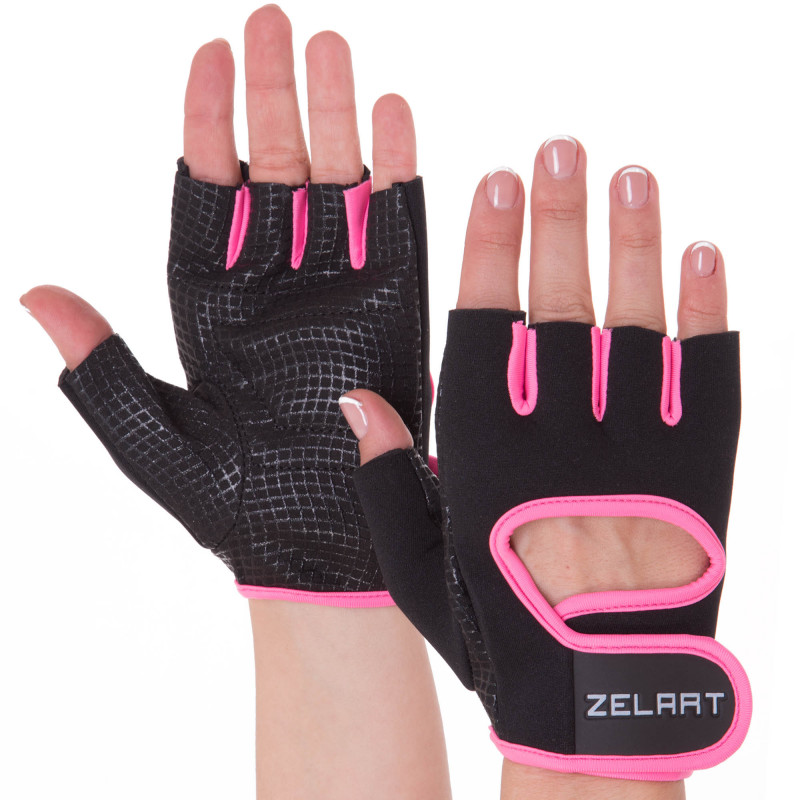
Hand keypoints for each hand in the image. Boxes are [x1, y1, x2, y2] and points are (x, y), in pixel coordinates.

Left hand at [21, 6, 427, 600]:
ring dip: (335, 116)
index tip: (209, 57)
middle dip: (274, 97)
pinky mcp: (394, 312)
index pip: (207, 195)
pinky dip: (399, 174)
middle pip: (275, 171)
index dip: (208, 126)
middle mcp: (277, 285)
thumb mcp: (149, 437)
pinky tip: (392, 117)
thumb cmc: (230, 505)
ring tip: (332, 49)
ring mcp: (339, 291)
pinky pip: (398, 232)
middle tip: (274, 25)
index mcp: (210, 304)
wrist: (311, 550)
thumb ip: (99, 367)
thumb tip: (37, 297)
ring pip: (338, 185)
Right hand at [346, 137, 745, 795]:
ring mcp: (640, 453)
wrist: (601, 699)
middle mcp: (564, 442)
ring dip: (632, 247)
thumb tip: (353, 398)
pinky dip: (708, 316)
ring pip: (635, 329)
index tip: (496, 184)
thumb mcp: (421, 565)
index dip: (490, 252)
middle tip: (560, 147)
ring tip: (629, 175)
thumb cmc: (500, 628)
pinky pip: (707, 381)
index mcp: (490, 458)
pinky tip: (704, 255)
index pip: (486, 330)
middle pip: (560, 308)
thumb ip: (388, 478)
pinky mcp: (701, 472)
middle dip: (557, 222)